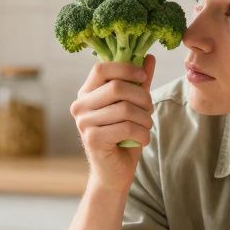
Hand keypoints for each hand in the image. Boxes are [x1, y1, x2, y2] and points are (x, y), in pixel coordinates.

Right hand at [69, 54, 155, 192]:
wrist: (114, 172)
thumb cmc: (123, 137)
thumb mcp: (133, 106)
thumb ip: (138, 83)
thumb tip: (148, 57)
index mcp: (86, 92)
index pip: (102, 67)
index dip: (125, 68)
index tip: (142, 77)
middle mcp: (80, 106)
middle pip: (117, 87)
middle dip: (142, 98)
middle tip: (149, 110)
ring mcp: (84, 123)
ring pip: (125, 109)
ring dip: (145, 118)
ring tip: (147, 126)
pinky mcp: (93, 139)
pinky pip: (126, 127)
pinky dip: (142, 133)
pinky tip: (143, 139)